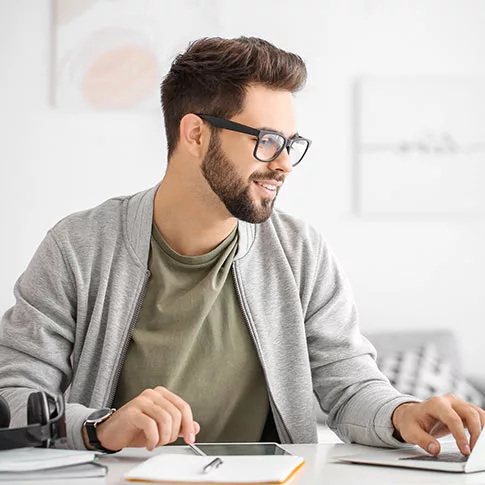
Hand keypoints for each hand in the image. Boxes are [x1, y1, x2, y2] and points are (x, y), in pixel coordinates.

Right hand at [85, 387, 199, 451]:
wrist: (111, 433)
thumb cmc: (135, 429)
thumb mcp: (161, 427)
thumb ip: (178, 426)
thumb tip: (196, 427)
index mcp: (162, 394)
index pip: (183, 407)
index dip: (189, 424)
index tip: (190, 438)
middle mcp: (152, 394)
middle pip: (175, 414)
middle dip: (173, 434)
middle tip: (165, 442)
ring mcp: (142, 401)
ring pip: (165, 419)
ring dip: (163, 438)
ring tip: (156, 443)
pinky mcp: (132, 412)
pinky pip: (150, 426)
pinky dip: (153, 439)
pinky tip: (149, 444)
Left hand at [392, 394, 484, 455]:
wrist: (411, 415)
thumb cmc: (411, 421)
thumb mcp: (410, 432)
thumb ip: (422, 440)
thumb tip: (435, 449)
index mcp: (435, 404)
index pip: (453, 418)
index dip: (461, 435)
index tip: (465, 450)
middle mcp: (448, 401)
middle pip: (470, 414)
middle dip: (475, 433)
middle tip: (474, 451)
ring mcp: (458, 404)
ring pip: (477, 413)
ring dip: (482, 430)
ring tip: (479, 447)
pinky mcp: (464, 410)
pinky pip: (478, 416)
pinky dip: (483, 426)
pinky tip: (482, 438)